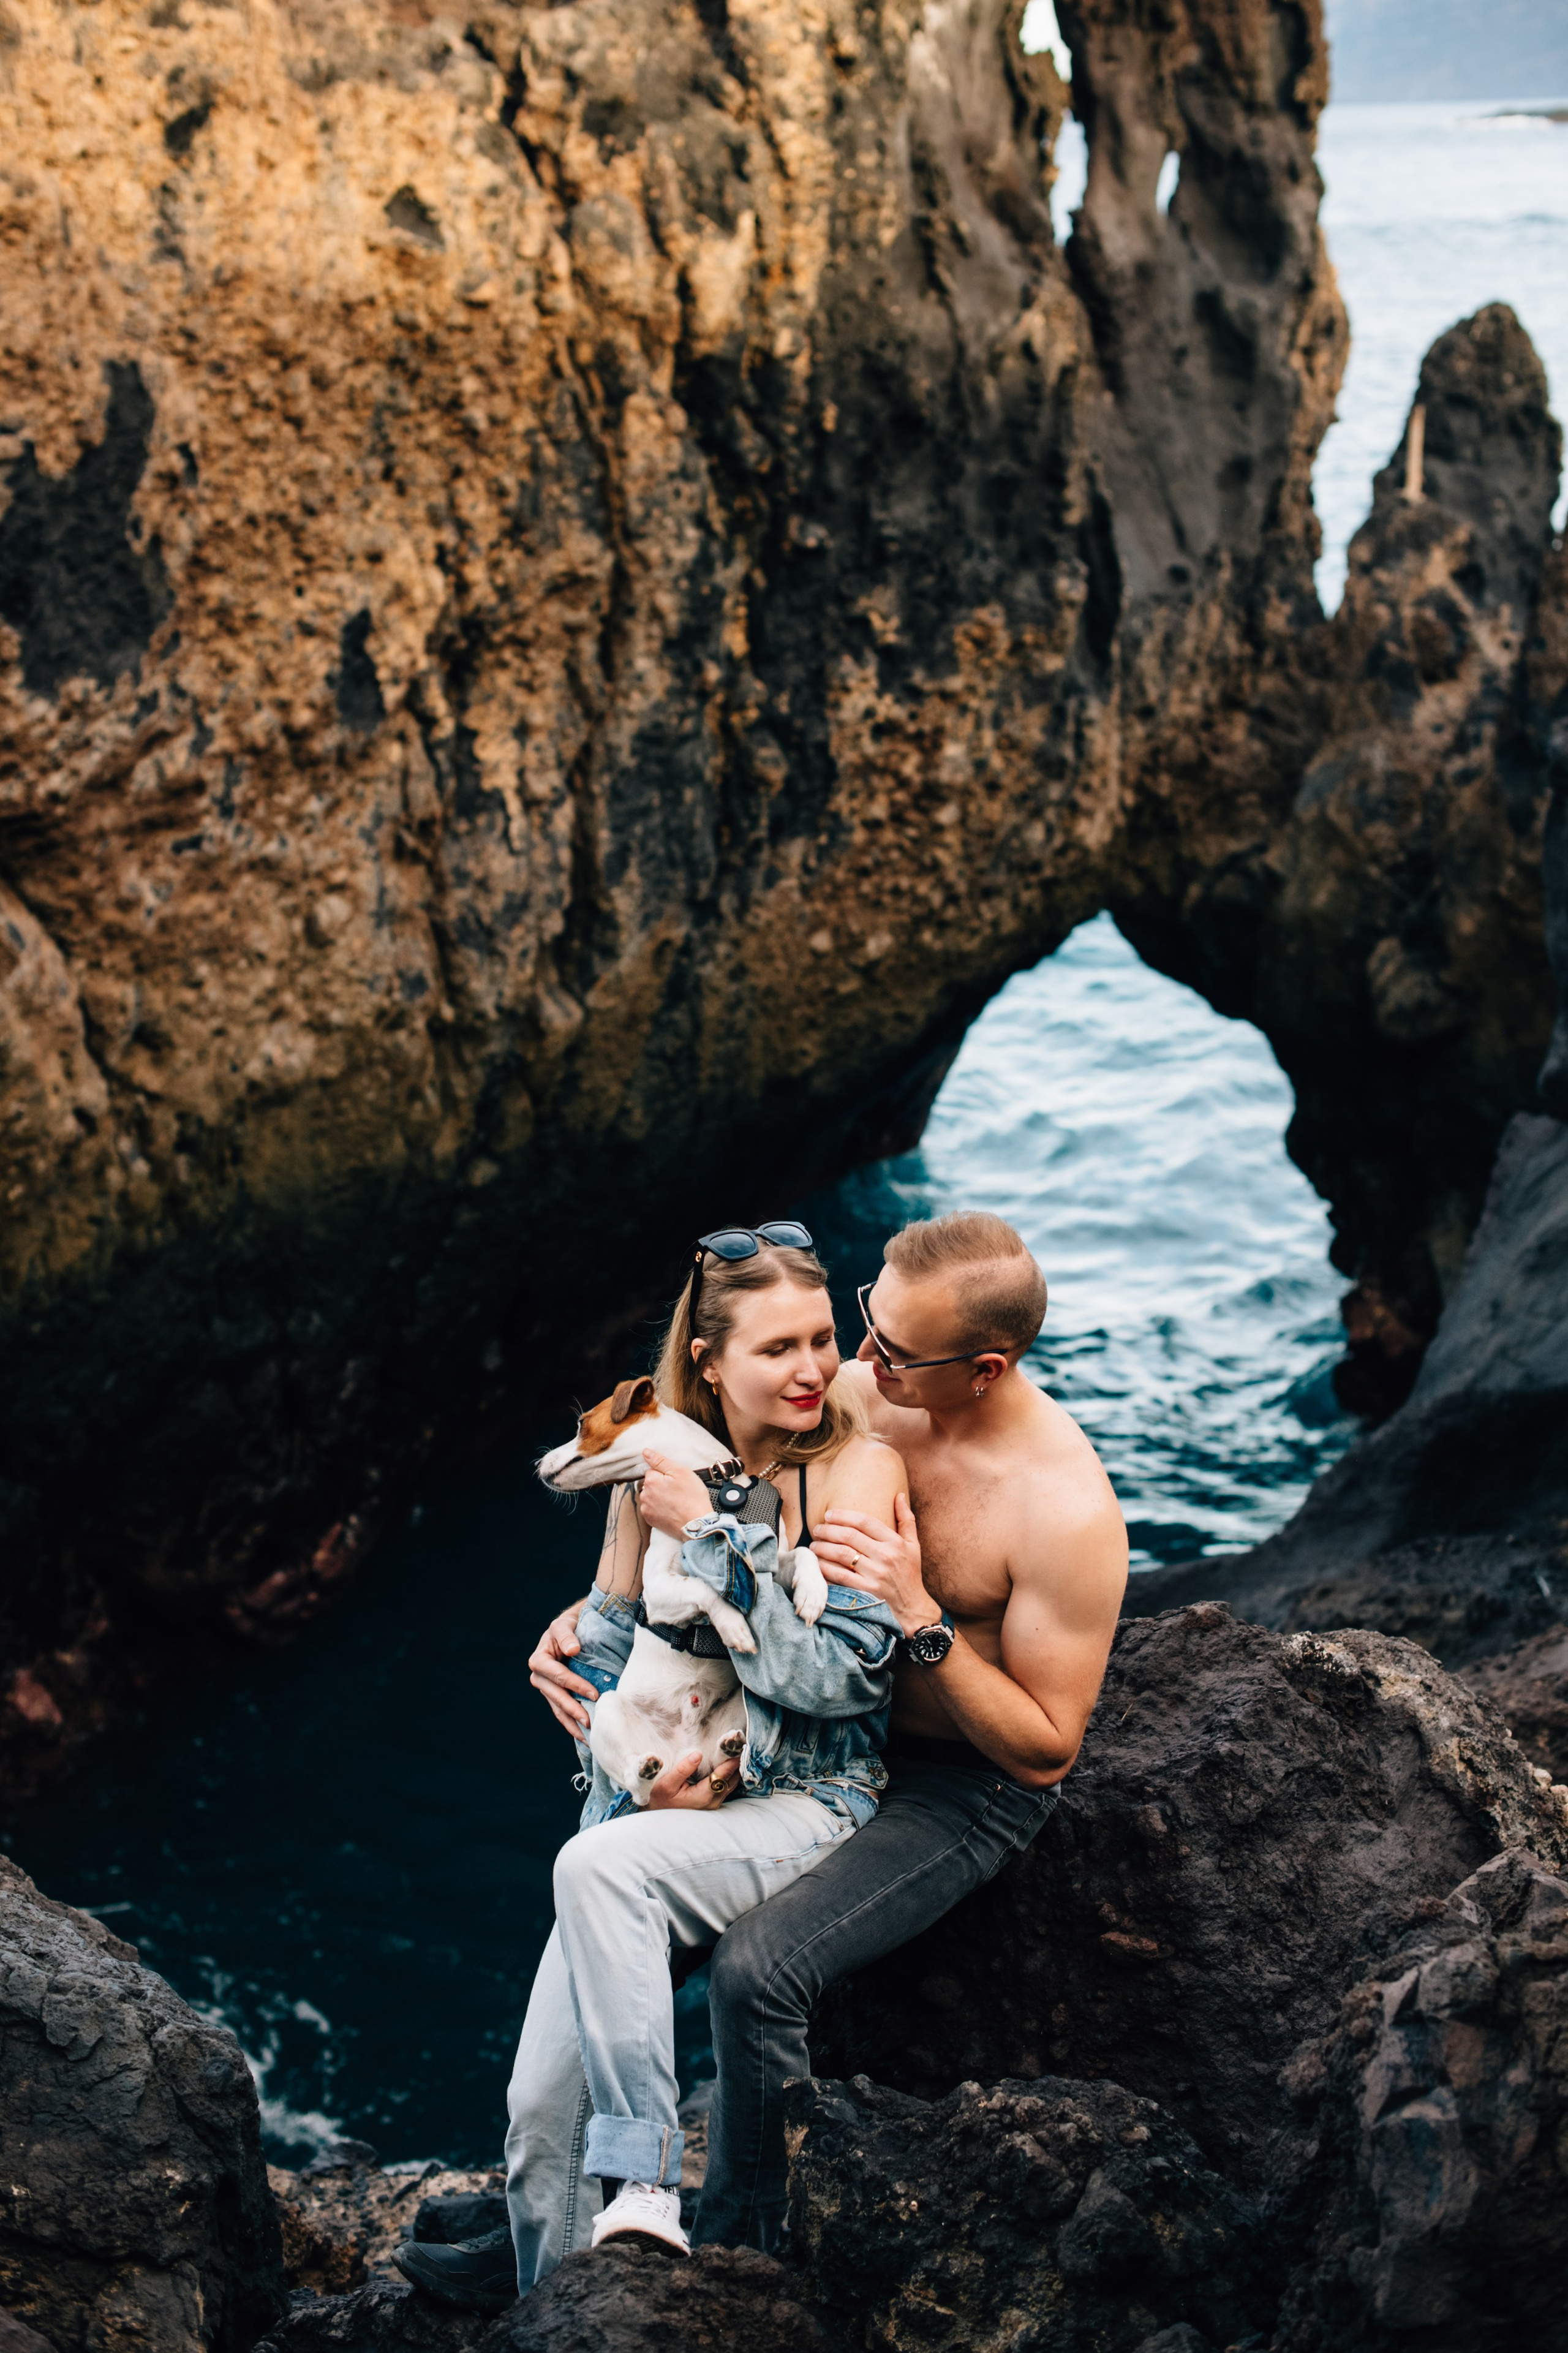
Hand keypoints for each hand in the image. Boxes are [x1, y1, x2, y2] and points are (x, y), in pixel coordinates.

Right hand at [528, 1599, 595, 1735]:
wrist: (568, 1632)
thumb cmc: (567, 1627)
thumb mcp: (564, 1625)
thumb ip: (566, 1636)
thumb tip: (572, 1650)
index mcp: (539, 1660)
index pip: (558, 1675)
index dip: (575, 1685)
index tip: (594, 1694)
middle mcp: (539, 1677)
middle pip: (556, 1696)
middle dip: (574, 1710)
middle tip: (591, 1721)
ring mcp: (546, 1689)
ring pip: (558, 1709)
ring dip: (572, 1724)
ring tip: (588, 1736)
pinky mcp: (554, 1696)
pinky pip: (561, 1713)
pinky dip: (571, 1724)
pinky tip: (583, 1736)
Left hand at [639, 1447, 714, 1538]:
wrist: (697, 1523)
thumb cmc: (692, 1496)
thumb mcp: (680, 1472)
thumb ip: (660, 1461)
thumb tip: (645, 1452)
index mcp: (651, 1480)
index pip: (653, 1470)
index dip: (666, 1474)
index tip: (676, 1481)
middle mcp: (644, 1495)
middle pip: (651, 1484)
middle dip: (661, 1485)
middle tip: (678, 1491)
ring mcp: (646, 1509)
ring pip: (651, 1496)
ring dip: (659, 1497)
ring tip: (676, 1501)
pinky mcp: (650, 1520)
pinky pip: (652, 1509)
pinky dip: (659, 1509)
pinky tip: (671, 1510)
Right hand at [646, 1749, 740, 1808]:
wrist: (659, 1821)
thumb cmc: (660, 1800)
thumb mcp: (666, 1784)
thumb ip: (683, 1769)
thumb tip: (698, 1754)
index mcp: (703, 1796)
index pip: (723, 1775)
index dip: (731, 1760)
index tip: (738, 1746)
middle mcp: (712, 1802)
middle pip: (732, 1779)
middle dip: (736, 1762)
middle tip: (740, 1743)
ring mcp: (714, 1804)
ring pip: (732, 1784)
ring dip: (735, 1768)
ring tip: (737, 1750)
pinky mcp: (713, 1803)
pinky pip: (727, 1787)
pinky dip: (730, 1774)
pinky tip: (729, 1763)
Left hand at [813, 1496, 940, 1638]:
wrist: (912, 1605)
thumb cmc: (910, 1572)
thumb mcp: (913, 1544)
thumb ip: (906, 1519)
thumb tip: (899, 1495)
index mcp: (895, 1542)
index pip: (865, 1522)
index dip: (844, 1515)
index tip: (828, 1514)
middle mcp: (885, 1556)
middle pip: (850, 1536)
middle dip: (829, 1530)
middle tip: (817, 1528)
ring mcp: (875, 1574)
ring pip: (842, 1554)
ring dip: (824, 1547)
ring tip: (814, 1544)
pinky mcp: (867, 1590)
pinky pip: (841, 1576)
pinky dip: (826, 1568)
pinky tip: (818, 1563)